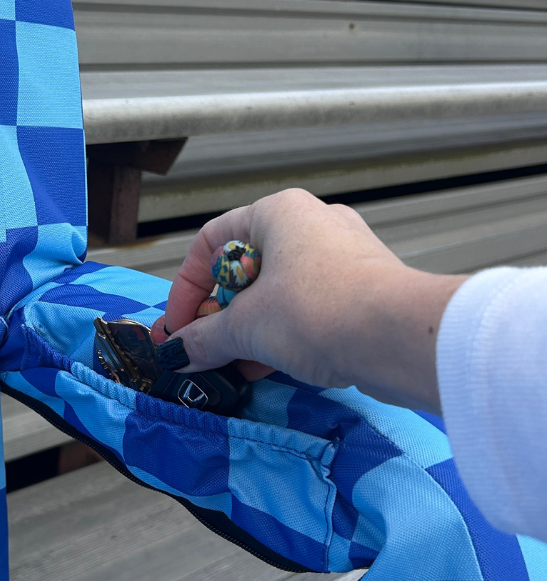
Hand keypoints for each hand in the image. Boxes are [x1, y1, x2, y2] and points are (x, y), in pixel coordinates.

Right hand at [152, 189, 466, 410]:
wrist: (403, 338)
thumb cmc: (319, 310)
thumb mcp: (246, 328)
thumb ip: (204, 339)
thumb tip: (177, 355)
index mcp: (278, 212)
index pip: (212, 242)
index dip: (186, 286)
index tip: (178, 326)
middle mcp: (312, 223)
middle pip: (245, 268)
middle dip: (218, 313)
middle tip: (201, 347)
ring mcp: (344, 255)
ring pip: (278, 291)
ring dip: (249, 329)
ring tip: (232, 364)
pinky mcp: (366, 289)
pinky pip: (310, 307)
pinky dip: (284, 333)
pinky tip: (268, 367)